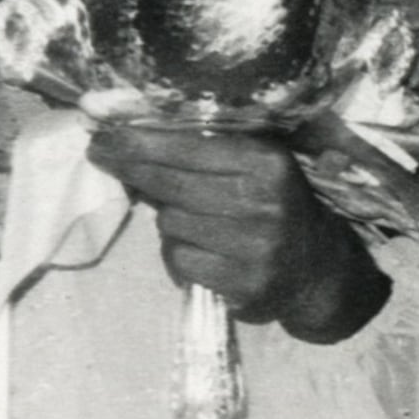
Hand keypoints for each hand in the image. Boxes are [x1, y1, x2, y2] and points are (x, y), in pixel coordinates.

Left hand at [87, 126, 386, 339]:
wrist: (317, 269)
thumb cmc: (272, 205)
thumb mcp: (254, 165)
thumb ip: (203, 148)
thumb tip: (128, 135)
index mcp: (266, 161)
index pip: (186, 146)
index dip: (138, 141)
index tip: (103, 134)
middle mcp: (263, 201)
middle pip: (170, 184)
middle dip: (131, 169)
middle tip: (100, 154)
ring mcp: (255, 246)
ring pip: (170, 224)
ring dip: (168, 221)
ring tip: (193, 221)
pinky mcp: (244, 284)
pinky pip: (181, 261)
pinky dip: (180, 257)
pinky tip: (203, 253)